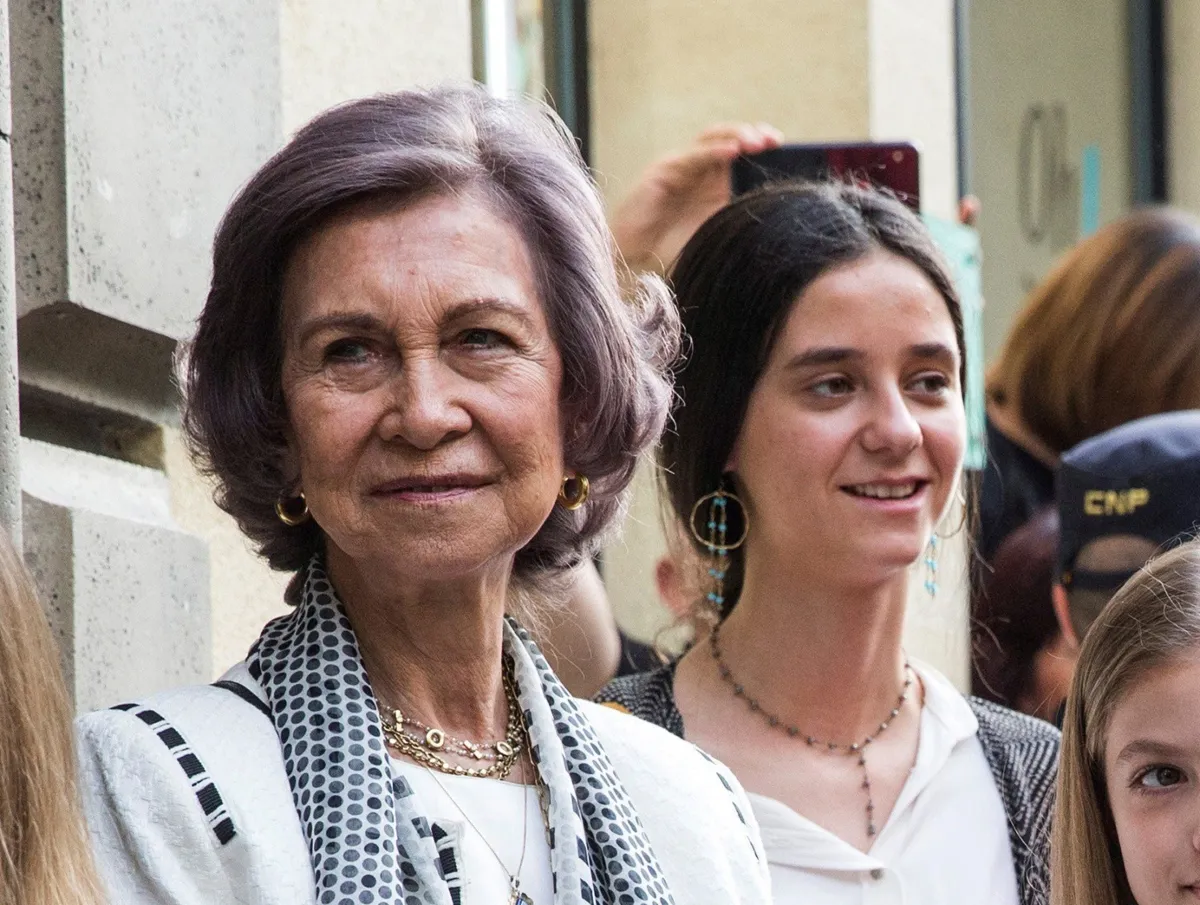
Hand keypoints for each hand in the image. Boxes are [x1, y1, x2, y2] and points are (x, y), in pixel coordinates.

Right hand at [610, 122, 782, 274]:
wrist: (634, 263)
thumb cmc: (672, 251)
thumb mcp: (716, 231)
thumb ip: (738, 216)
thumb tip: (778, 210)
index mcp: (710, 181)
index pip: (737, 149)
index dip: (757, 141)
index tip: (779, 144)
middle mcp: (695, 170)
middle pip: (726, 137)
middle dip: (751, 133)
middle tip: (773, 140)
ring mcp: (678, 168)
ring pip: (710, 140)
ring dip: (735, 136)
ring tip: (756, 141)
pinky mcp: (662, 172)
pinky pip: (691, 157)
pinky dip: (713, 152)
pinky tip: (732, 151)